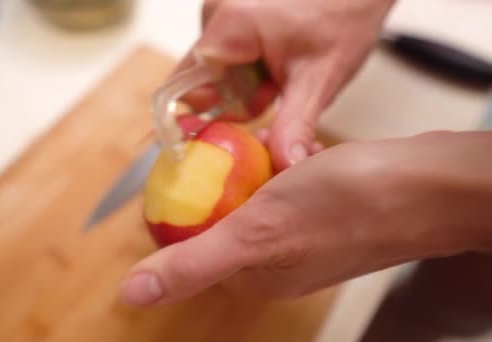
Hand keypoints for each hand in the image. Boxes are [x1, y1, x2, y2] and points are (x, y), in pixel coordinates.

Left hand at [120, 131, 491, 305]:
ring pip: (256, 201)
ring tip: (258, 148)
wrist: (427, 185)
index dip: (182, 213)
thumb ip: (193, 261)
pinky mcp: (328, 212)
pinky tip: (291, 150)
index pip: (197, 248)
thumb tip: (133, 293)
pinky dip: (280, 167)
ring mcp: (307, 237)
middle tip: (219, 154)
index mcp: (257, 276)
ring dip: (251, 173)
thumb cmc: (347, 207)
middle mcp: (281, 263)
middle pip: (225, 222)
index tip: (178, 177)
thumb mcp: (256, 229)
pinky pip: (286, 188)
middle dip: (217, 188)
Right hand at [175, 0, 395, 170]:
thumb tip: (284, 167)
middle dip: (231, 103)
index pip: (186, 86)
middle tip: (268, 105)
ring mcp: (221, 10)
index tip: (227, 134)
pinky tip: (272, 71)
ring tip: (276, 84)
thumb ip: (295, 125)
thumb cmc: (344, 19)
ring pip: (212, 71)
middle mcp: (215, 12)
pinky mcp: (229, 14)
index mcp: (229, 25)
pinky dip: (244, 73)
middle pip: (199, 80)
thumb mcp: (319, 79)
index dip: (202, 117)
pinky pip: (223, 56)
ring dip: (240, 89)